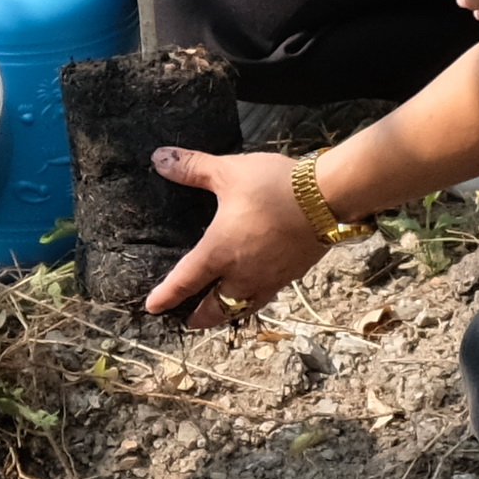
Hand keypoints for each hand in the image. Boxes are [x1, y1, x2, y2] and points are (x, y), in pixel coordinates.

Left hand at [138, 144, 329, 320]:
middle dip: (200, 317)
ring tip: (221, 312)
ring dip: (227, 313)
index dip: (166, 296)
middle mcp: (241, 274)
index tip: (152, 307)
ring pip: (242, 307)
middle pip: (216, 308)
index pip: (185, 282)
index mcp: (218, 252)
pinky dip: (253, 300)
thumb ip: (192, 168)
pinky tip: (256, 290)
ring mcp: (269, 278)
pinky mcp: (292, 275)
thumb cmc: (272, 186)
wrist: (326, 198)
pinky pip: (266, 296)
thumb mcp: (228, 172)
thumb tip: (159, 158)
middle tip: (189, 321)